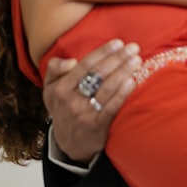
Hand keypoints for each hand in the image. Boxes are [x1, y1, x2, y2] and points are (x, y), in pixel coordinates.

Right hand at [43, 39, 140, 163]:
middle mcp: (71, 100)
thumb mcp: (50, 89)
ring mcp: (84, 114)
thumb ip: (54, 69)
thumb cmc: (64, 108)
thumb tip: (71, 61)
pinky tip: (133, 81)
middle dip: (117, 58)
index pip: (85, 65)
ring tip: (136, 60)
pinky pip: (112, 107)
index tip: (118, 43)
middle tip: (133, 48)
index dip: (102, 53)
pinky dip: (123, 93)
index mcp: (61, 88)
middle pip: (98, 74)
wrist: (69, 143)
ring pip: (107, 88)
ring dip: (124, 72)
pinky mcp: (98, 126)